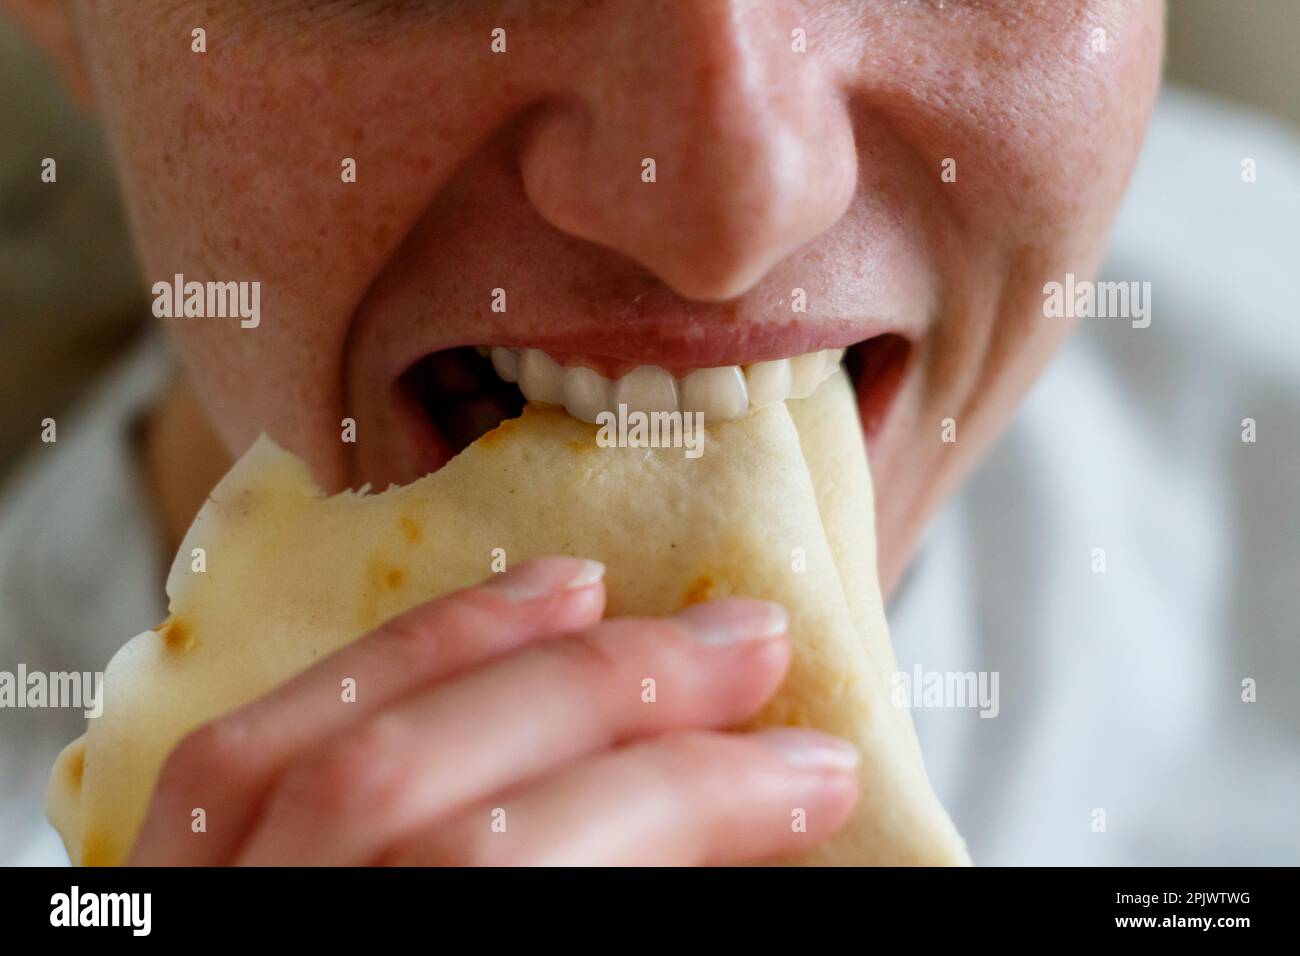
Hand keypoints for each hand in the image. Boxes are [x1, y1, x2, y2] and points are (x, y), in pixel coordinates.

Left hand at [129, 557, 858, 864]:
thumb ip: (626, 908)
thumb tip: (738, 847)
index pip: (532, 895)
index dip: (697, 809)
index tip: (817, 773)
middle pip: (453, 834)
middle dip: (623, 713)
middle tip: (752, 644)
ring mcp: (196, 938)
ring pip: (338, 767)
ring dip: (493, 657)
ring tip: (610, 596)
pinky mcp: (154, 901)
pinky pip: (240, 755)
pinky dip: (374, 669)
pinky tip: (475, 622)